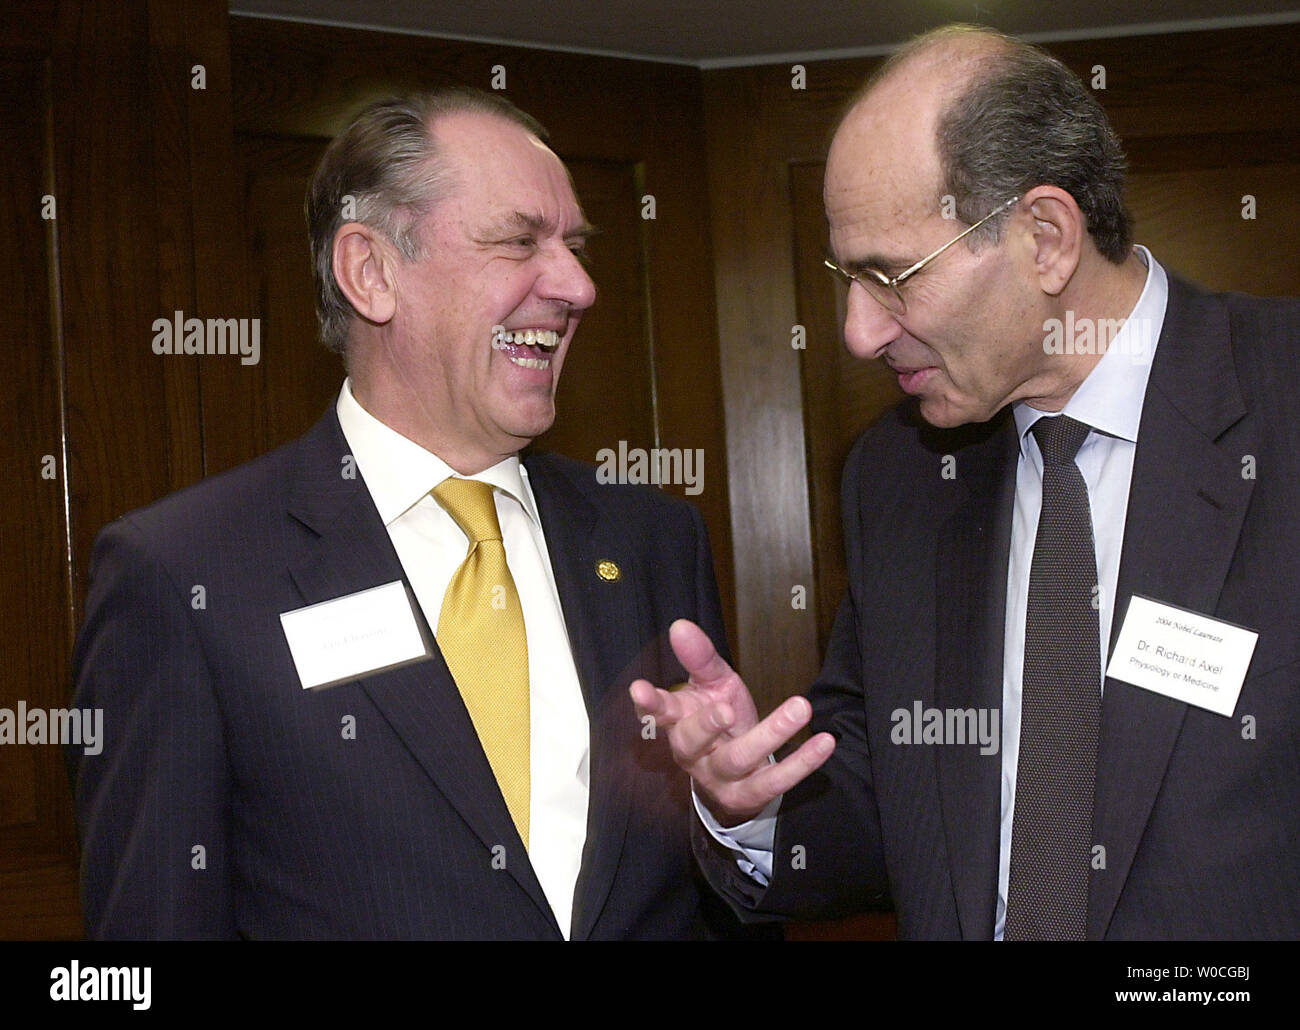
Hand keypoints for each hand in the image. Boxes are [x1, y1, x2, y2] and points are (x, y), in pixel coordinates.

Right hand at [629, 619, 834, 824]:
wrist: (735, 775)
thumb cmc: (720, 719)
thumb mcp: (713, 685)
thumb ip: (699, 658)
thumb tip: (680, 625)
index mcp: (679, 722)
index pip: (660, 712)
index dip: (649, 703)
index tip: (639, 690)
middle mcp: (693, 754)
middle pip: (692, 741)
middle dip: (706, 724)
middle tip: (726, 708)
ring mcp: (719, 778)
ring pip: (737, 759)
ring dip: (770, 734)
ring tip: (799, 708)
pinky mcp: (749, 796)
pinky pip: (775, 782)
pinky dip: (803, 762)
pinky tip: (825, 741)